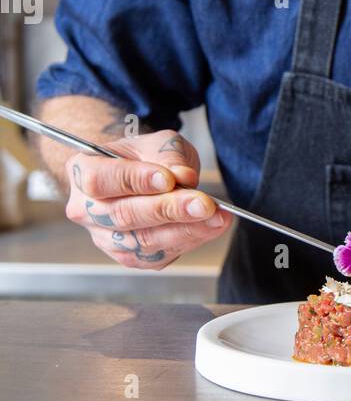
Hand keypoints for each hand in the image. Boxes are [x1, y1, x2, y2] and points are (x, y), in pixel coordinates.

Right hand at [64, 128, 230, 269]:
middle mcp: (86, 210)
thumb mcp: (158, 142)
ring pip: (143, 240)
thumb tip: (184, 177)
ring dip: (186, 229)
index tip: (169, 178)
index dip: (135, 181)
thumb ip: (169, 156)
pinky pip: (159, 255)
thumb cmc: (145, 157)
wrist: (143, 176)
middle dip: (169, 209)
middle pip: (124, 215)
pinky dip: (189, 241)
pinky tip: (211, 227)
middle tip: (205, 203)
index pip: (101, 180)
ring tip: (218, 216)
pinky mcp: (129, 257)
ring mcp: (105, 238)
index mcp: (82, 171)